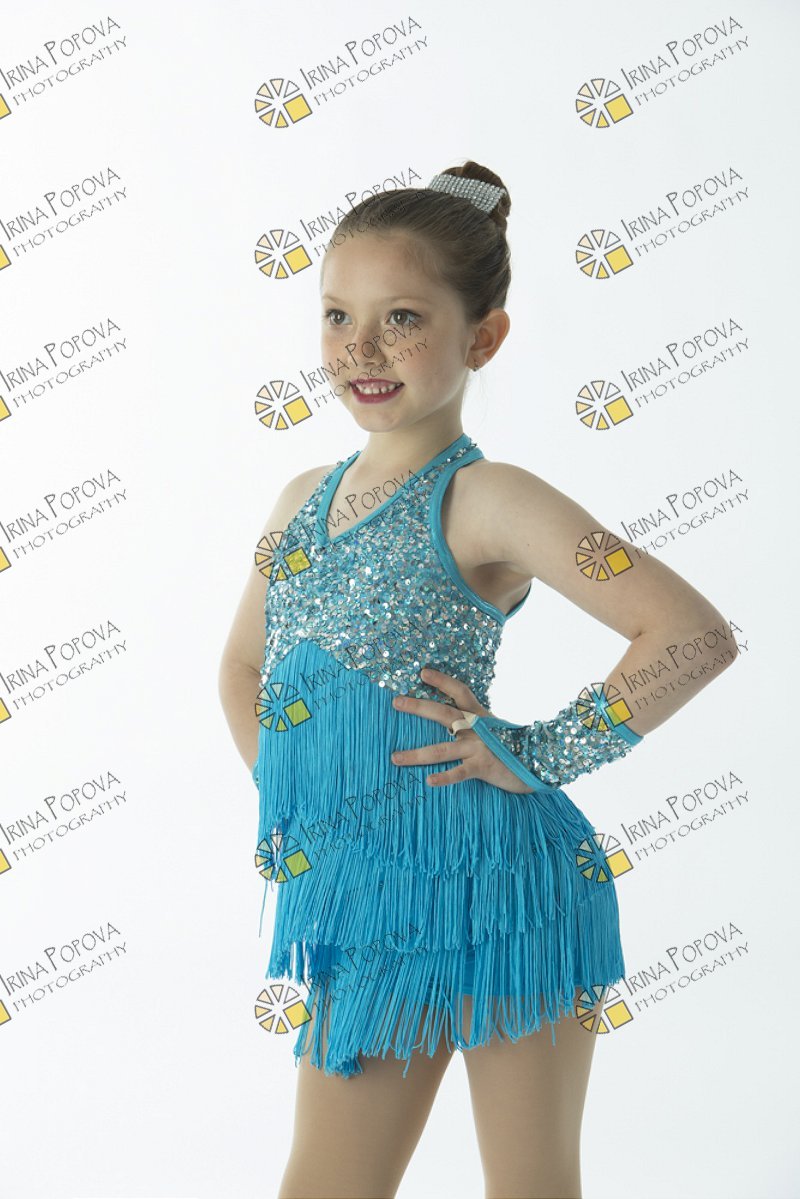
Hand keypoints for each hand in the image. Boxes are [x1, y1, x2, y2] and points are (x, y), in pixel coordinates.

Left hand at [390, 666, 533, 793]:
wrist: (539, 762)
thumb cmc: (511, 745)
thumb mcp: (493, 727)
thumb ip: (474, 722)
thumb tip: (451, 721)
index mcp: (478, 715)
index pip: (459, 691)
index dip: (441, 680)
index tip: (422, 672)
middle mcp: (476, 728)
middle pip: (443, 713)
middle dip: (418, 707)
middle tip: (396, 702)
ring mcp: (478, 747)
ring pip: (442, 749)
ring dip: (416, 754)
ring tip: (395, 758)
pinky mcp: (482, 767)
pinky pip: (459, 773)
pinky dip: (444, 778)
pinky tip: (429, 781)